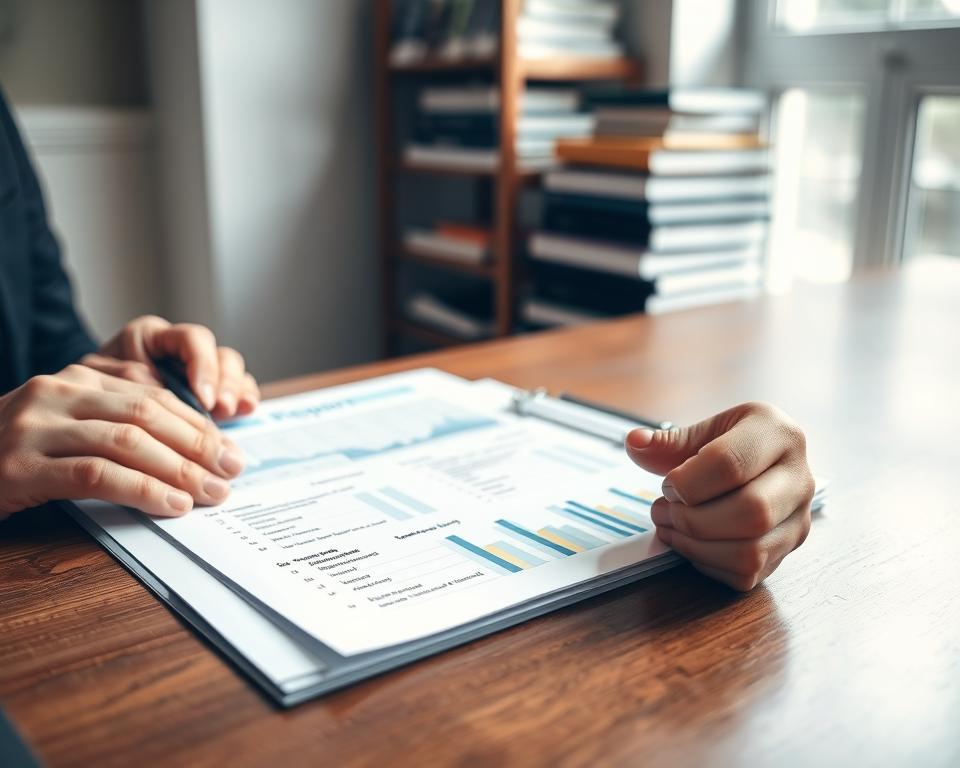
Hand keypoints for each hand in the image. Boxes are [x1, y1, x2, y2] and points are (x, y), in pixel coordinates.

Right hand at [0, 365, 245, 518]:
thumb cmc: (17, 454)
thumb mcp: (70, 427)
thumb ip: (119, 426)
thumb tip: (193, 450)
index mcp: (78, 379)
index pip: (154, 396)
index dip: (198, 425)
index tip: (229, 451)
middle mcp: (57, 392)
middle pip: (147, 414)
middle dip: (198, 446)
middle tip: (232, 473)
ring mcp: (35, 427)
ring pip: (127, 442)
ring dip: (179, 471)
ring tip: (211, 493)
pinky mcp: (18, 466)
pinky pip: (95, 475)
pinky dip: (142, 490)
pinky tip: (172, 505)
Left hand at [83, 315, 259, 419]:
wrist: (83, 406)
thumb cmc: (87, 389)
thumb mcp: (94, 378)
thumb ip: (122, 376)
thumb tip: (153, 384)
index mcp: (153, 337)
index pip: (191, 339)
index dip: (202, 366)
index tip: (203, 398)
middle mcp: (181, 350)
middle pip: (219, 354)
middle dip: (225, 383)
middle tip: (222, 409)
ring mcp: (198, 371)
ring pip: (232, 369)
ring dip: (237, 391)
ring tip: (232, 413)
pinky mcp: (210, 392)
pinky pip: (239, 388)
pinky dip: (245, 399)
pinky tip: (246, 411)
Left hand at [625, 402, 813, 590]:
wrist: (766, 463)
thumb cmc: (733, 444)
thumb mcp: (706, 430)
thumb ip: (670, 441)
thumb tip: (635, 443)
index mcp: (779, 435)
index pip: (731, 464)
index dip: (687, 481)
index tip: (667, 485)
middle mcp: (800, 479)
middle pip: (751, 512)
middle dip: (693, 518)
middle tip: (665, 510)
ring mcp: (799, 520)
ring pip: (751, 551)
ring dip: (696, 546)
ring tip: (671, 528)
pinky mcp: (787, 551)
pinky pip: (746, 574)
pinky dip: (708, 564)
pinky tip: (690, 544)